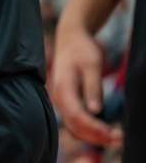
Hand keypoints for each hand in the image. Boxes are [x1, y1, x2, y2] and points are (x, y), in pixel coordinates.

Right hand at [52, 25, 122, 145]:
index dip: (94, 128)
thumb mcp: (92, 65)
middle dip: (96, 136)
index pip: (77, 115)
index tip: (113, 133)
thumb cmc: (81, 49)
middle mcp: (58, 96)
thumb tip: (95, 110)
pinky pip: (74, 120)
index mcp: (63, 87)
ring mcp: (61, 99)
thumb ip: (92, 88)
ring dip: (93, 135)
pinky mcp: (66, 100)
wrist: (70, 38)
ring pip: (74, 125)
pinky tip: (102, 129)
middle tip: (118, 139)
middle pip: (74, 125)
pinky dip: (88, 128)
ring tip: (114, 137)